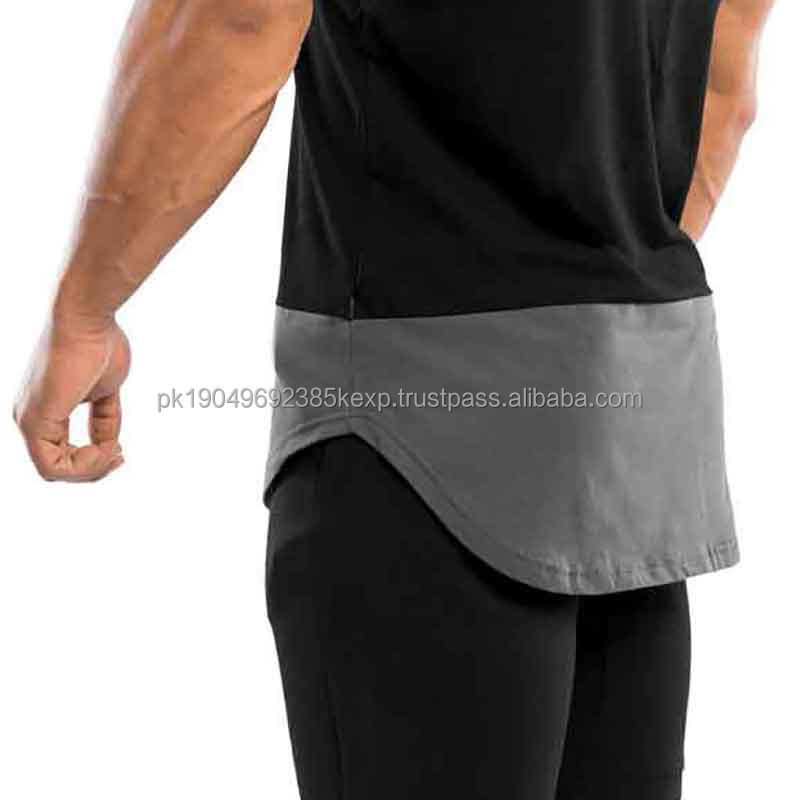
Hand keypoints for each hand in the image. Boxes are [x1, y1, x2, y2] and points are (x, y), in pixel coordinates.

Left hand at [14, 317, 130, 481]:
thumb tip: (108, 442)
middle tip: (120, 457)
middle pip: (58, 467)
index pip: (63, 454)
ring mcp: (28, 420)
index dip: (94, 461)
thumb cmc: (98, 342)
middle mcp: (28, 417)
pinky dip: (84, 465)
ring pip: (54, 471)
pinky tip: (105, 449)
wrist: (87, 318)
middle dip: (94, 469)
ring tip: (114, 452)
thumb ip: (103, 419)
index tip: (120, 449)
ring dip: (91, 469)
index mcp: (43, 409)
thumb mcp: (106, 391)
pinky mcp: (34, 421)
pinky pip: (53, 465)